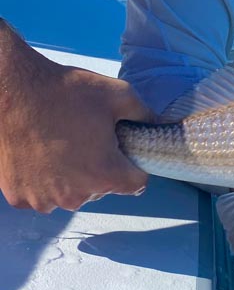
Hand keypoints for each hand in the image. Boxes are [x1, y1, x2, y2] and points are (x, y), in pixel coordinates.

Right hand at [0, 23, 153, 212]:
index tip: (122, 149)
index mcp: (105, 174)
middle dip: (100, 167)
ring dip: (70, 175)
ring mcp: (44, 199)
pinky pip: (42, 193)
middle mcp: (76, 195)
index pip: (136, 183)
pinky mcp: (20, 196)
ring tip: (60, 143)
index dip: (134, 165)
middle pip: (102, 188)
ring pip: (71, 192)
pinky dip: (43, 179)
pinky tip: (39, 153)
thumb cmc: (66, 91)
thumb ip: (145, 115)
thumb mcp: (118, 94)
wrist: (12, 90)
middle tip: (86, 137)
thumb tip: (161, 126)